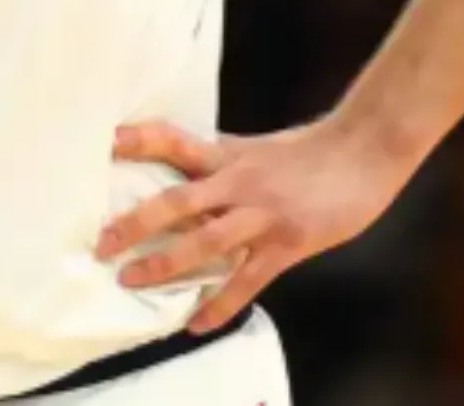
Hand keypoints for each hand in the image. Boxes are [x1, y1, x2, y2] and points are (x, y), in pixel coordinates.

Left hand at [95, 118, 404, 333]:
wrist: (362, 151)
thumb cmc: (306, 150)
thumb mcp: (254, 149)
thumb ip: (219, 161)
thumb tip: (179, 167)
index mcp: (226, 153)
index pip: (174, 140)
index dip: (140, 140)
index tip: (105, 144)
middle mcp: (238, 181)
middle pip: (179, 200)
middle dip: (137, 221)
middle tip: (101, 241)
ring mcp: (262, 214)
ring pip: (206, 241)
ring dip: (166, 263)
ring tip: (130, 279)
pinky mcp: (287, 243)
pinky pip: (248, 280)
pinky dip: (220, 303)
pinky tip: (196, 323)